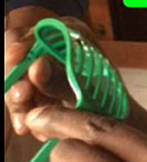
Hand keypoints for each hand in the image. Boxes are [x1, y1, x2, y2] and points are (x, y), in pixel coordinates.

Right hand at [4, 13, 146, 142]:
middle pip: (16, 55)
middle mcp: (51, 48)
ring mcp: (40, 71)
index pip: (36, 33)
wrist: (117, 123)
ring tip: (26, 122)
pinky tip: (28, 128)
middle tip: (22, 96)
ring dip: (17, 102)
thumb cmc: (110, 100)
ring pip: (14, 81)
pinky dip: (22, 115)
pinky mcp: (34, 92)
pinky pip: (19, 102)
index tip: (15, 58)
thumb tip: (36, 66)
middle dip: (15, 77)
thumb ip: (62, 79)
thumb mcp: (88, 89)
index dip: (22, 44)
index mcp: (69, 35)